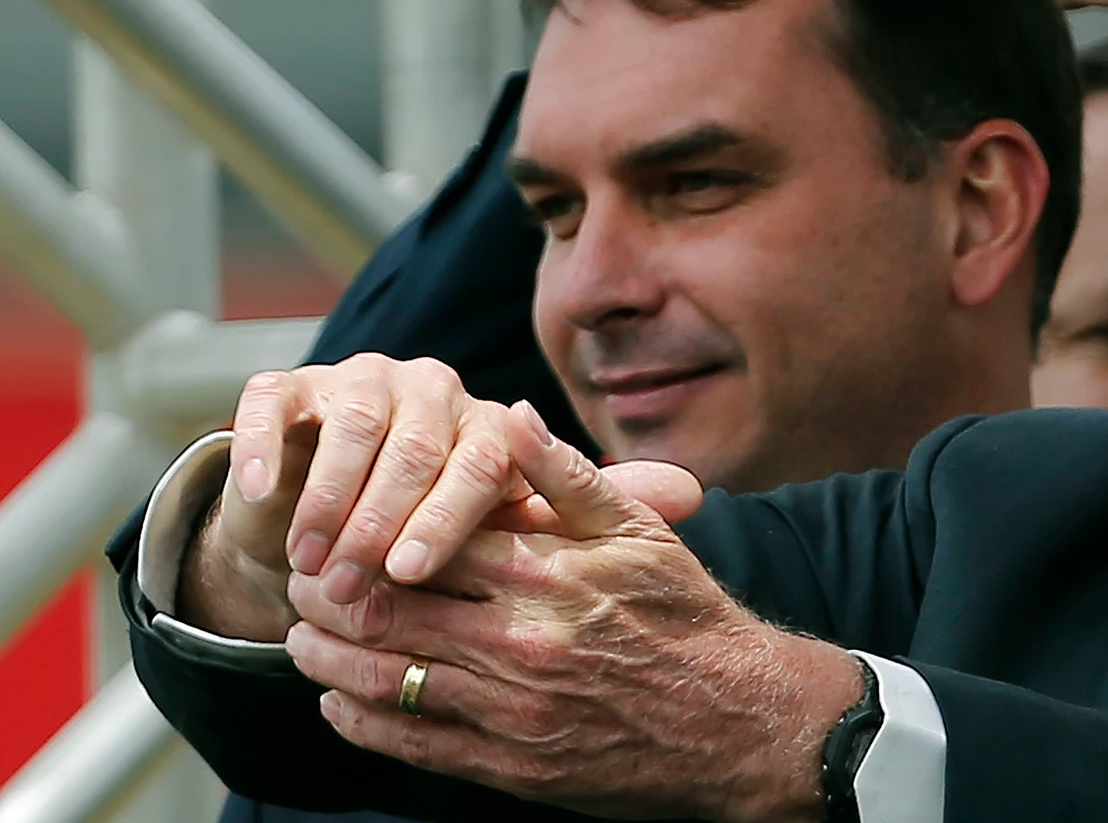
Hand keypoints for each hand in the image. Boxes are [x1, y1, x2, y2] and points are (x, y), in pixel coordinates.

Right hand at [182, 354, 697, 639]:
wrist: (345, 516)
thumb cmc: (445, 526)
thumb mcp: (515, 521)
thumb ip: (587, 507)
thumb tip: (694, 493)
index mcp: (488, 420)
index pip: (483, 456)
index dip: (450, 514)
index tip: (424, 572)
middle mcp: (428, 390)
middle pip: (411, 446)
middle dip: (381, 519)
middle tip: (359, 582)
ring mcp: (356, 382)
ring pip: (346, 429)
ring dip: (324, 499)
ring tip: (309, 562)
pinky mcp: (289, 387)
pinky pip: (273, 405)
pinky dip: (263, 448)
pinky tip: (257, 496)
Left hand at [281, 442, 860, 822]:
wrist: (737, 719)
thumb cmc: (687, 616)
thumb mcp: (638, 532)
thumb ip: (567, 475)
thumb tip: (508, 416)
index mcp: (543, 572)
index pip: (418, 539)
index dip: (360, 528)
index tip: (331, 522)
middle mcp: (518, 640)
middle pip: (384, 607)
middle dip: (324, 592)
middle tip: (295, 579)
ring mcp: (510, 709)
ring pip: (384, 676)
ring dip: (326, 656)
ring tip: (299, 637)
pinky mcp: (510, 765)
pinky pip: (412, 743)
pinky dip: (360, 721)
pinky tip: (337, 700)